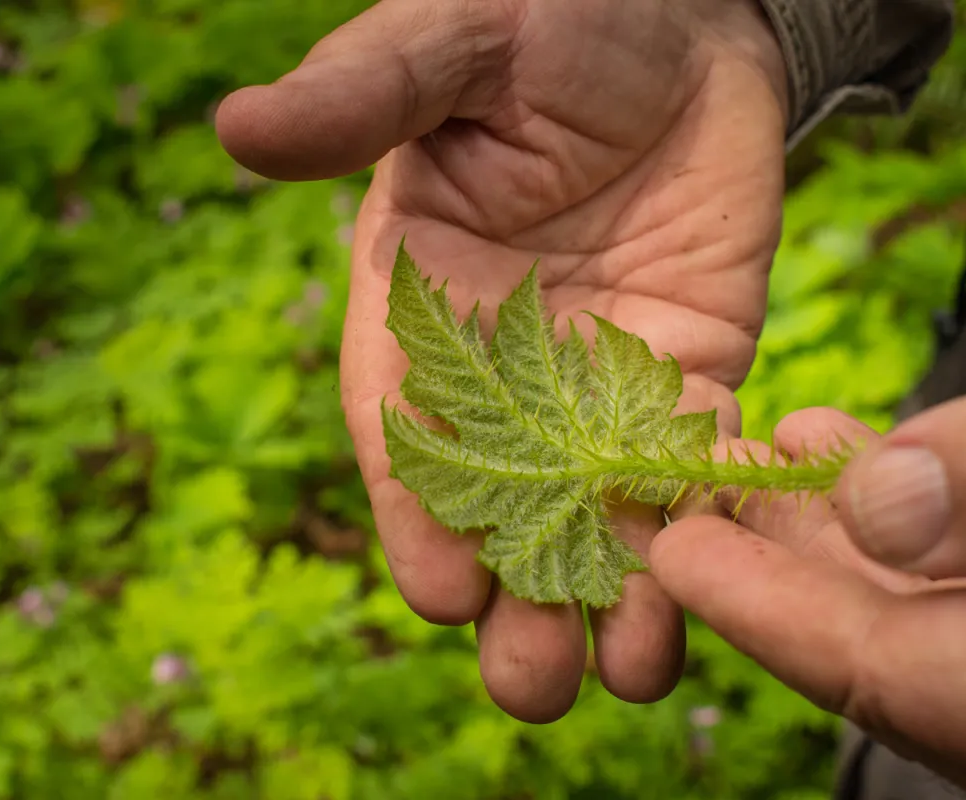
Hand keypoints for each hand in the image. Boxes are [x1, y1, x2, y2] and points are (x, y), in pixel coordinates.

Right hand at [216, 0, 789, 720]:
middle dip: (515, 597)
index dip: (423, 516)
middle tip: (529, 685)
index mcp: (421, 310)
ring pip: (601, 511)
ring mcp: (603, 381)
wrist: (686, 19)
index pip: (409, 434)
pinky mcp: (693, 374)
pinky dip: (702, 529)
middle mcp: (507, 368)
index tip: (443, 593)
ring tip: (629, 676)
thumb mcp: (453, 44)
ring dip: (614, 597)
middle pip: (503, 505)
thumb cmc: (551, 19)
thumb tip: (241, 127)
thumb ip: (365, 94)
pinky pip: (695, 465)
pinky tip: (723, 591)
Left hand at [651, 350, 965, 797]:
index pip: (888, 679)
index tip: (675, 554)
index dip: (766, 614)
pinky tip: (854, 450)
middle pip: (893, 658)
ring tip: (756, 459)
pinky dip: (920, 520)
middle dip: (778, 571)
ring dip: (838, 538)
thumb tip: (872, 503)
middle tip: (689, 491)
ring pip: (939, 622)